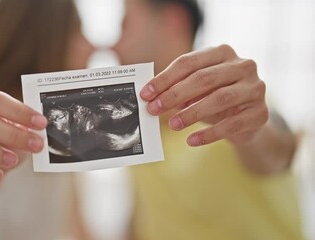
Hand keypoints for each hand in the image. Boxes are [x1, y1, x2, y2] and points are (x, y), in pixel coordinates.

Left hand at [140, 44, 268, 146]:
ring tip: (173, 125)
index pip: (189, 62)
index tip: (145, 93)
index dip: (165, 78)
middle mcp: (243, 65)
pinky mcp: (261, 113)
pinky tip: (191, 141)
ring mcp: (256, 88)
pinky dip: (209, 134)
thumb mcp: (196, 90)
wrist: (246, 121)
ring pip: (220, 98)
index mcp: (223, 53)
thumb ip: (178, 88)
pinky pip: (232, 124)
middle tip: (154, 109)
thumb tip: (151, 97)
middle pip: (204, 78)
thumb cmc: (214, 99)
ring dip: (191, 113)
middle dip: (174, 94)